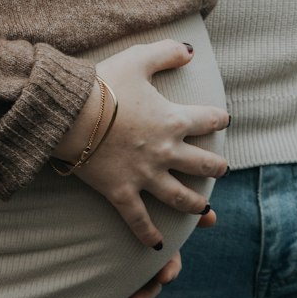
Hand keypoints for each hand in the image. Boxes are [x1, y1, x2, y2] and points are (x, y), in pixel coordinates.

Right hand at [53, 39, 228, 247]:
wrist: (72, 114)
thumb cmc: (105, 84)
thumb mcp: (139, 59)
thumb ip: (167, 53)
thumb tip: (190, 52)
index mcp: (173, 120)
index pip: (208, 120)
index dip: (219, 119)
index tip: (224, 119)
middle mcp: (166, 151)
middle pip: (202, 164)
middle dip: (216, 167)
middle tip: (221, 168)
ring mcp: (145, 175)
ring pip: (180, 196)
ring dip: (196, 204)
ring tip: (205, 208)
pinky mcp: (122, 192)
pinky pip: (139, 220)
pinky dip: (149, 234)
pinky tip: (157, 245)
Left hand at [97, 207, 217, 297]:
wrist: (108, 210)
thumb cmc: (141, 208)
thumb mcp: (157, 206)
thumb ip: (181, 209)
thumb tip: (211, 214)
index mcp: (160, 253)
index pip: (170, 266)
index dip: (168, 271)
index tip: (164, 276)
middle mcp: (146, 268)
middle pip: (148, 288)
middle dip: (142, 297)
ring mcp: (128, 278)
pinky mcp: (109, 283)